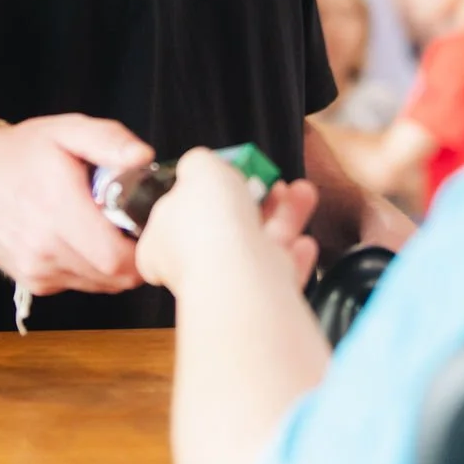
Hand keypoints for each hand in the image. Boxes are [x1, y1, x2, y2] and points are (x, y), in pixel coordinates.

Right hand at [0, 114, 151, 296]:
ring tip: (104, 228)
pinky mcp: (34, 281)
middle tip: (132, 225)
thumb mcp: (66, 131)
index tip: (146, 224)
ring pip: (100, 284)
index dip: (143, 248)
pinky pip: (79, 283)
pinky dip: (91, 268)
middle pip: (114, 277)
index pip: (117, 258)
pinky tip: (81, 239)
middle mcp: (46, 248)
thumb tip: (143, 157)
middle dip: (135, 256)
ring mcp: (38, 269)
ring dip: (112, 263)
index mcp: (58, 208)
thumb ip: (108, 141)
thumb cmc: (20, 154)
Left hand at [137, 148, 319, 295]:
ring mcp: (223, 285)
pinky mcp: (254, 301)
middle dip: (255, 200)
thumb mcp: (199, 166)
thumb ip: (198, 162)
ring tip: (302, 194)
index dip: (195, 198)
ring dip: (283, 218)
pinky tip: (305, 242)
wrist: (239, 272)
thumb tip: (201, 164)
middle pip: (224, 228)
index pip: (171, 220)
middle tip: (271, 182)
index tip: (221, 181)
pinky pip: (276, 275)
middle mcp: (188, 268)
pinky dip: (293, 256)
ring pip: (256, 248)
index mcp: (159, 242)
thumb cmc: (209, 222)